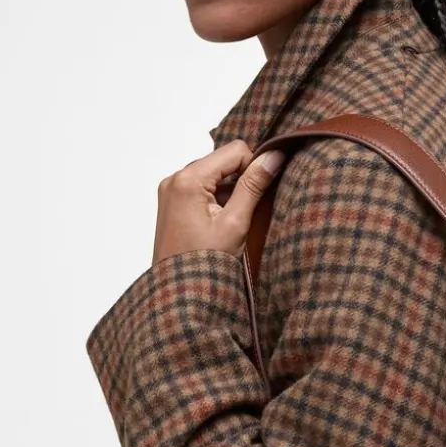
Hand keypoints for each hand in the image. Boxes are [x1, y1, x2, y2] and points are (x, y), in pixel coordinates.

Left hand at [151, 139, 285, 266]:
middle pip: (223, 161)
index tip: (263, 192)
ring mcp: (172, 191)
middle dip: (242, 180)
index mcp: (187, 180)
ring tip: (234, 222)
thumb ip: (254, 186)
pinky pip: (203, 188)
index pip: (234, 151)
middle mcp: (175, 179)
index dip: (254, 167)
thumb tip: (274, 156)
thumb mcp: (235, 223)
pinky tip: (223, 224)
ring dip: (231, 192)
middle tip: (249, 211)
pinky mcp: (173, 203)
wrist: (177, 295)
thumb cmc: (202, 266)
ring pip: (215, 175)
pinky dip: (219, 200)